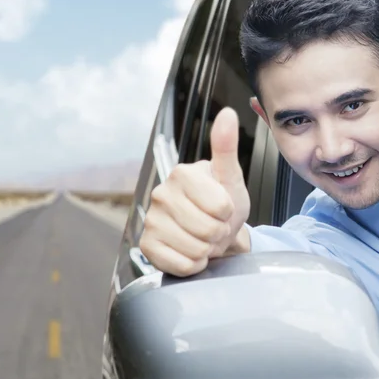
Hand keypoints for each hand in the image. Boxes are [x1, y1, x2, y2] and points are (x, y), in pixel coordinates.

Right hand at [139, 107, 250, 276]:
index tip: (223, 209)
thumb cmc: (223, 204)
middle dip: (219, 233)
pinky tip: (191, 251)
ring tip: (204, 237)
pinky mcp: (147, 246)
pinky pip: (181, 265)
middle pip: (208, 230)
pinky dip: (194, 264)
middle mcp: (161, 194)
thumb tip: (227, 113)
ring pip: (196, 249)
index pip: (220, 207)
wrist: (214, 233)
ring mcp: (151, 220)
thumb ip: (227, 147)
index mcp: (182, 174)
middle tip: (215, 226)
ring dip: (208, 249)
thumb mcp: (231, 177)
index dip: (228, 213)